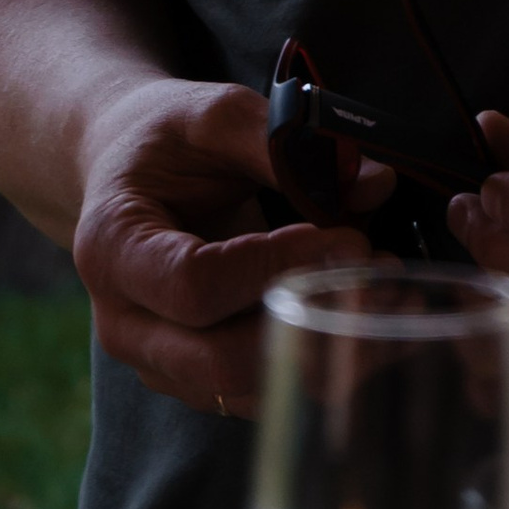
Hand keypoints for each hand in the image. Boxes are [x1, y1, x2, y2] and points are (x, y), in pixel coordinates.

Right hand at [70, 79, 381, 418]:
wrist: (126, 170)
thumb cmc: (169, 138)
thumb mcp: (214, 115)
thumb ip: (285, 145)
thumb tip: (376, 184)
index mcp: (114, 248)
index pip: (193, 285)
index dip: (273, 267)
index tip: (343, 236)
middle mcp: (125, 323)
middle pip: (218, 361)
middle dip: (310, 324)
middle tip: (381, 272)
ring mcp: (158, 361)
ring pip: (245, 390)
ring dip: (327, 353)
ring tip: (393, 297)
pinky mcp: (194, 377)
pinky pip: (258, 392)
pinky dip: (319, 364)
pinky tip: (372, 321)